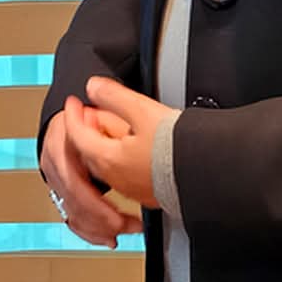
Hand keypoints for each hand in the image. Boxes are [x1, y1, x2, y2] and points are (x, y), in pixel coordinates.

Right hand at [41, 110, 140, 246]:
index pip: (73, 179)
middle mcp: (54, 165)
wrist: (69, 124)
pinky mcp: (61, 194)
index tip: (119, 212)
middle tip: (127, 223)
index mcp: (61, 144)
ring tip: (124, 230)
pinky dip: (90, 232)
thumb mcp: (102, 113)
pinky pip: (72, 220)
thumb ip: (107, 115)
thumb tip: (108, 105)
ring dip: (99, 227)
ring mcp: (55, 182)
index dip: (96, 200)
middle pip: (73, 200)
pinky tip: (107, 237)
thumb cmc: (86, 119)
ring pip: (71, 213)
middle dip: (102, 217)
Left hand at [60, 77, 179, 213]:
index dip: (72, 114)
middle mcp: (117, 178)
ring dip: (107, 143)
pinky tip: (139, 147)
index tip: (73, 102)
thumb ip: (114, 96)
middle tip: (92, 111)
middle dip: (88, 129)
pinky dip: (125, 157)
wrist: (209, 174)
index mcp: (108, 158)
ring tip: (118, 126)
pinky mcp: (151, 195)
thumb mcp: (142, 109)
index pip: (77, 134)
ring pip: (109, 164)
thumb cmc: (178, 148)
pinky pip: (128, 174)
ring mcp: (134, 189)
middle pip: (90, 151)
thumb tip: (95, 86)